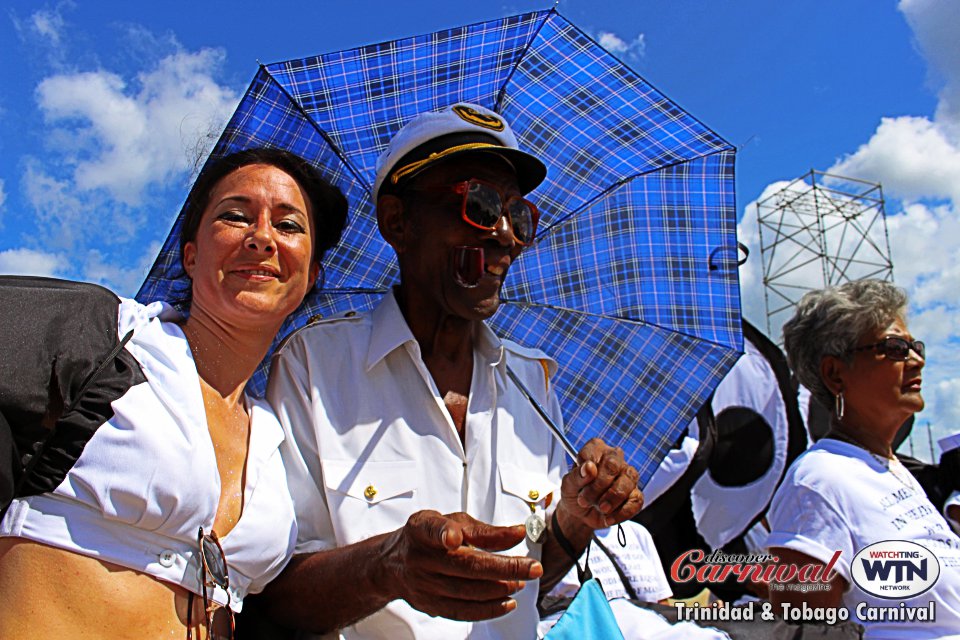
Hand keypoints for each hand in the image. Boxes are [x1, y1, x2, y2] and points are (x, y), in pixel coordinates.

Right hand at [379, 510, 542, 620]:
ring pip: (466, 591)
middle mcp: (420, 557)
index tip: (454, 537)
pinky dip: (488, 609)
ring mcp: (423, 585)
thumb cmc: (430, 537)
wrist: (394, 563)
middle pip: (464, 565)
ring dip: (500, 589)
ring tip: (521, 582)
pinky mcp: (430, 605)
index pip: (431, 530)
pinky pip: (462, 611)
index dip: (443, 533)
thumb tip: (519, 533)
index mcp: (423, 529)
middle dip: (503, 568)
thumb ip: (485, 530)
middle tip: (532, 567)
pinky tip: (507, 602)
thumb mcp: (452, 522)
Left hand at [559, 438, 642, 529]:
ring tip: (600, 509)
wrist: (581, 515)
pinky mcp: (635, 495)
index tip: (579, 481)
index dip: (586, 467)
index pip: (596, 448)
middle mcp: (615, 459)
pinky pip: (636, 500)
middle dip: (598, 486)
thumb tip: (589, 467)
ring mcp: (627, 476)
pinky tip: (608, 517)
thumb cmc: (575, 493)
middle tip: (585, 500)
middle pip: (613, 465)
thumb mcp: (568, 485)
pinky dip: (621, 512)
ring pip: (628, 481)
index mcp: (597, 449)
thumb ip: (577, 475)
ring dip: (612, 499)